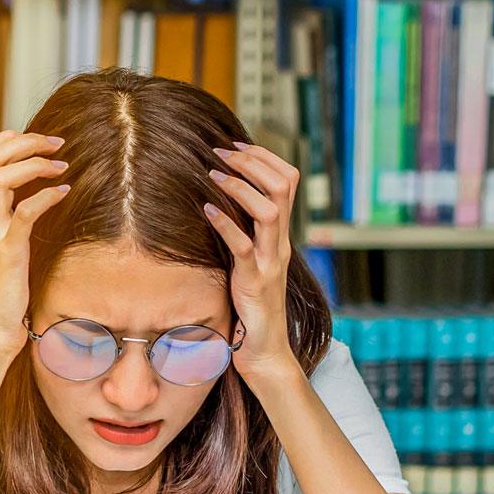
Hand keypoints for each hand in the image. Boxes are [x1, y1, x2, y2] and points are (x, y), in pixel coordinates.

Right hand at [0, 130, 71, 364]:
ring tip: (62, 165)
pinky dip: (46, 196)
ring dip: (34, 163)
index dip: (7, 138)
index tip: (39, 141)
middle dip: (24, 141)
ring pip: (0, 178)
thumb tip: (40, 192)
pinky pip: (24, 213)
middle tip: (57, 144)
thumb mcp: (9, 244)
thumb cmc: (8, 288)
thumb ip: (16, 216)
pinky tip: (66, 193)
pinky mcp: (8, 252)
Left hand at [201, 142, 298, 381]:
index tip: (234, 144)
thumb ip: (244, 232)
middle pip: (283, 186)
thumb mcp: (249, 259)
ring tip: (212, 176)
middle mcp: (280, 244)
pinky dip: (226, 225)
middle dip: (252, 162)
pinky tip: (206, 211)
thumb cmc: (250, 304)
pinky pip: (244, 247)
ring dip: (240, 188)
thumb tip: (218, 200)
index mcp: (280, 235)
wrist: (263, 348)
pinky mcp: (255, 283)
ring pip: (270, 212)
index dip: (264, 157)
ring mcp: (270, 262)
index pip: (287, 180)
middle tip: (220, 153)